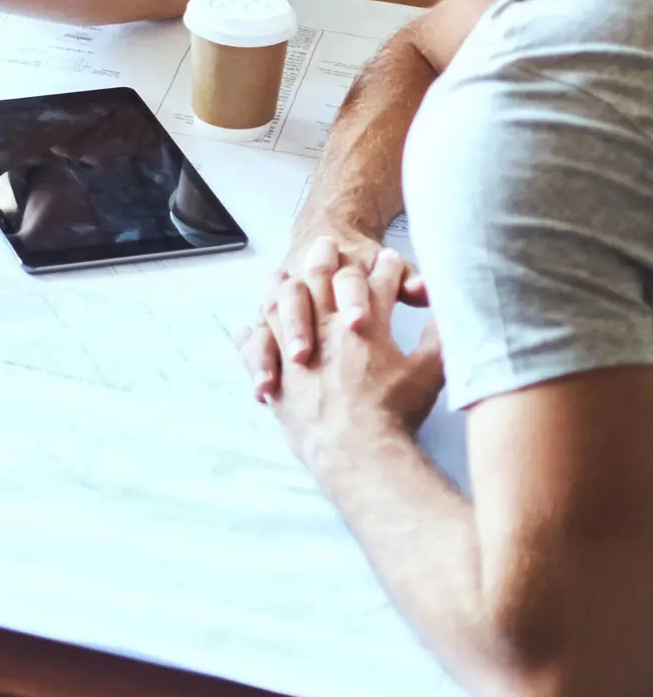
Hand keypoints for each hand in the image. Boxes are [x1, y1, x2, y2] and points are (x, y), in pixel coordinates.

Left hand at [247, 243, 445, 481]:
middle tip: (327, 243)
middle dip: (326, 257)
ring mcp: (295, 349)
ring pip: (281, 304)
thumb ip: (438, 340)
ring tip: (282, 275)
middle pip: (321, 278)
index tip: (389, 258)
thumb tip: (451, 317)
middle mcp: (326, 327)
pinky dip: (251, 338)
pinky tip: (244, 329)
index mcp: (365, 322)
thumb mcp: (428, 373)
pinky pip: (256, 348)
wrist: (357, 453)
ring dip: (282, 287)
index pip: (377, 282)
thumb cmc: (394, 414)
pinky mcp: (278, 375)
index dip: (387, 268)